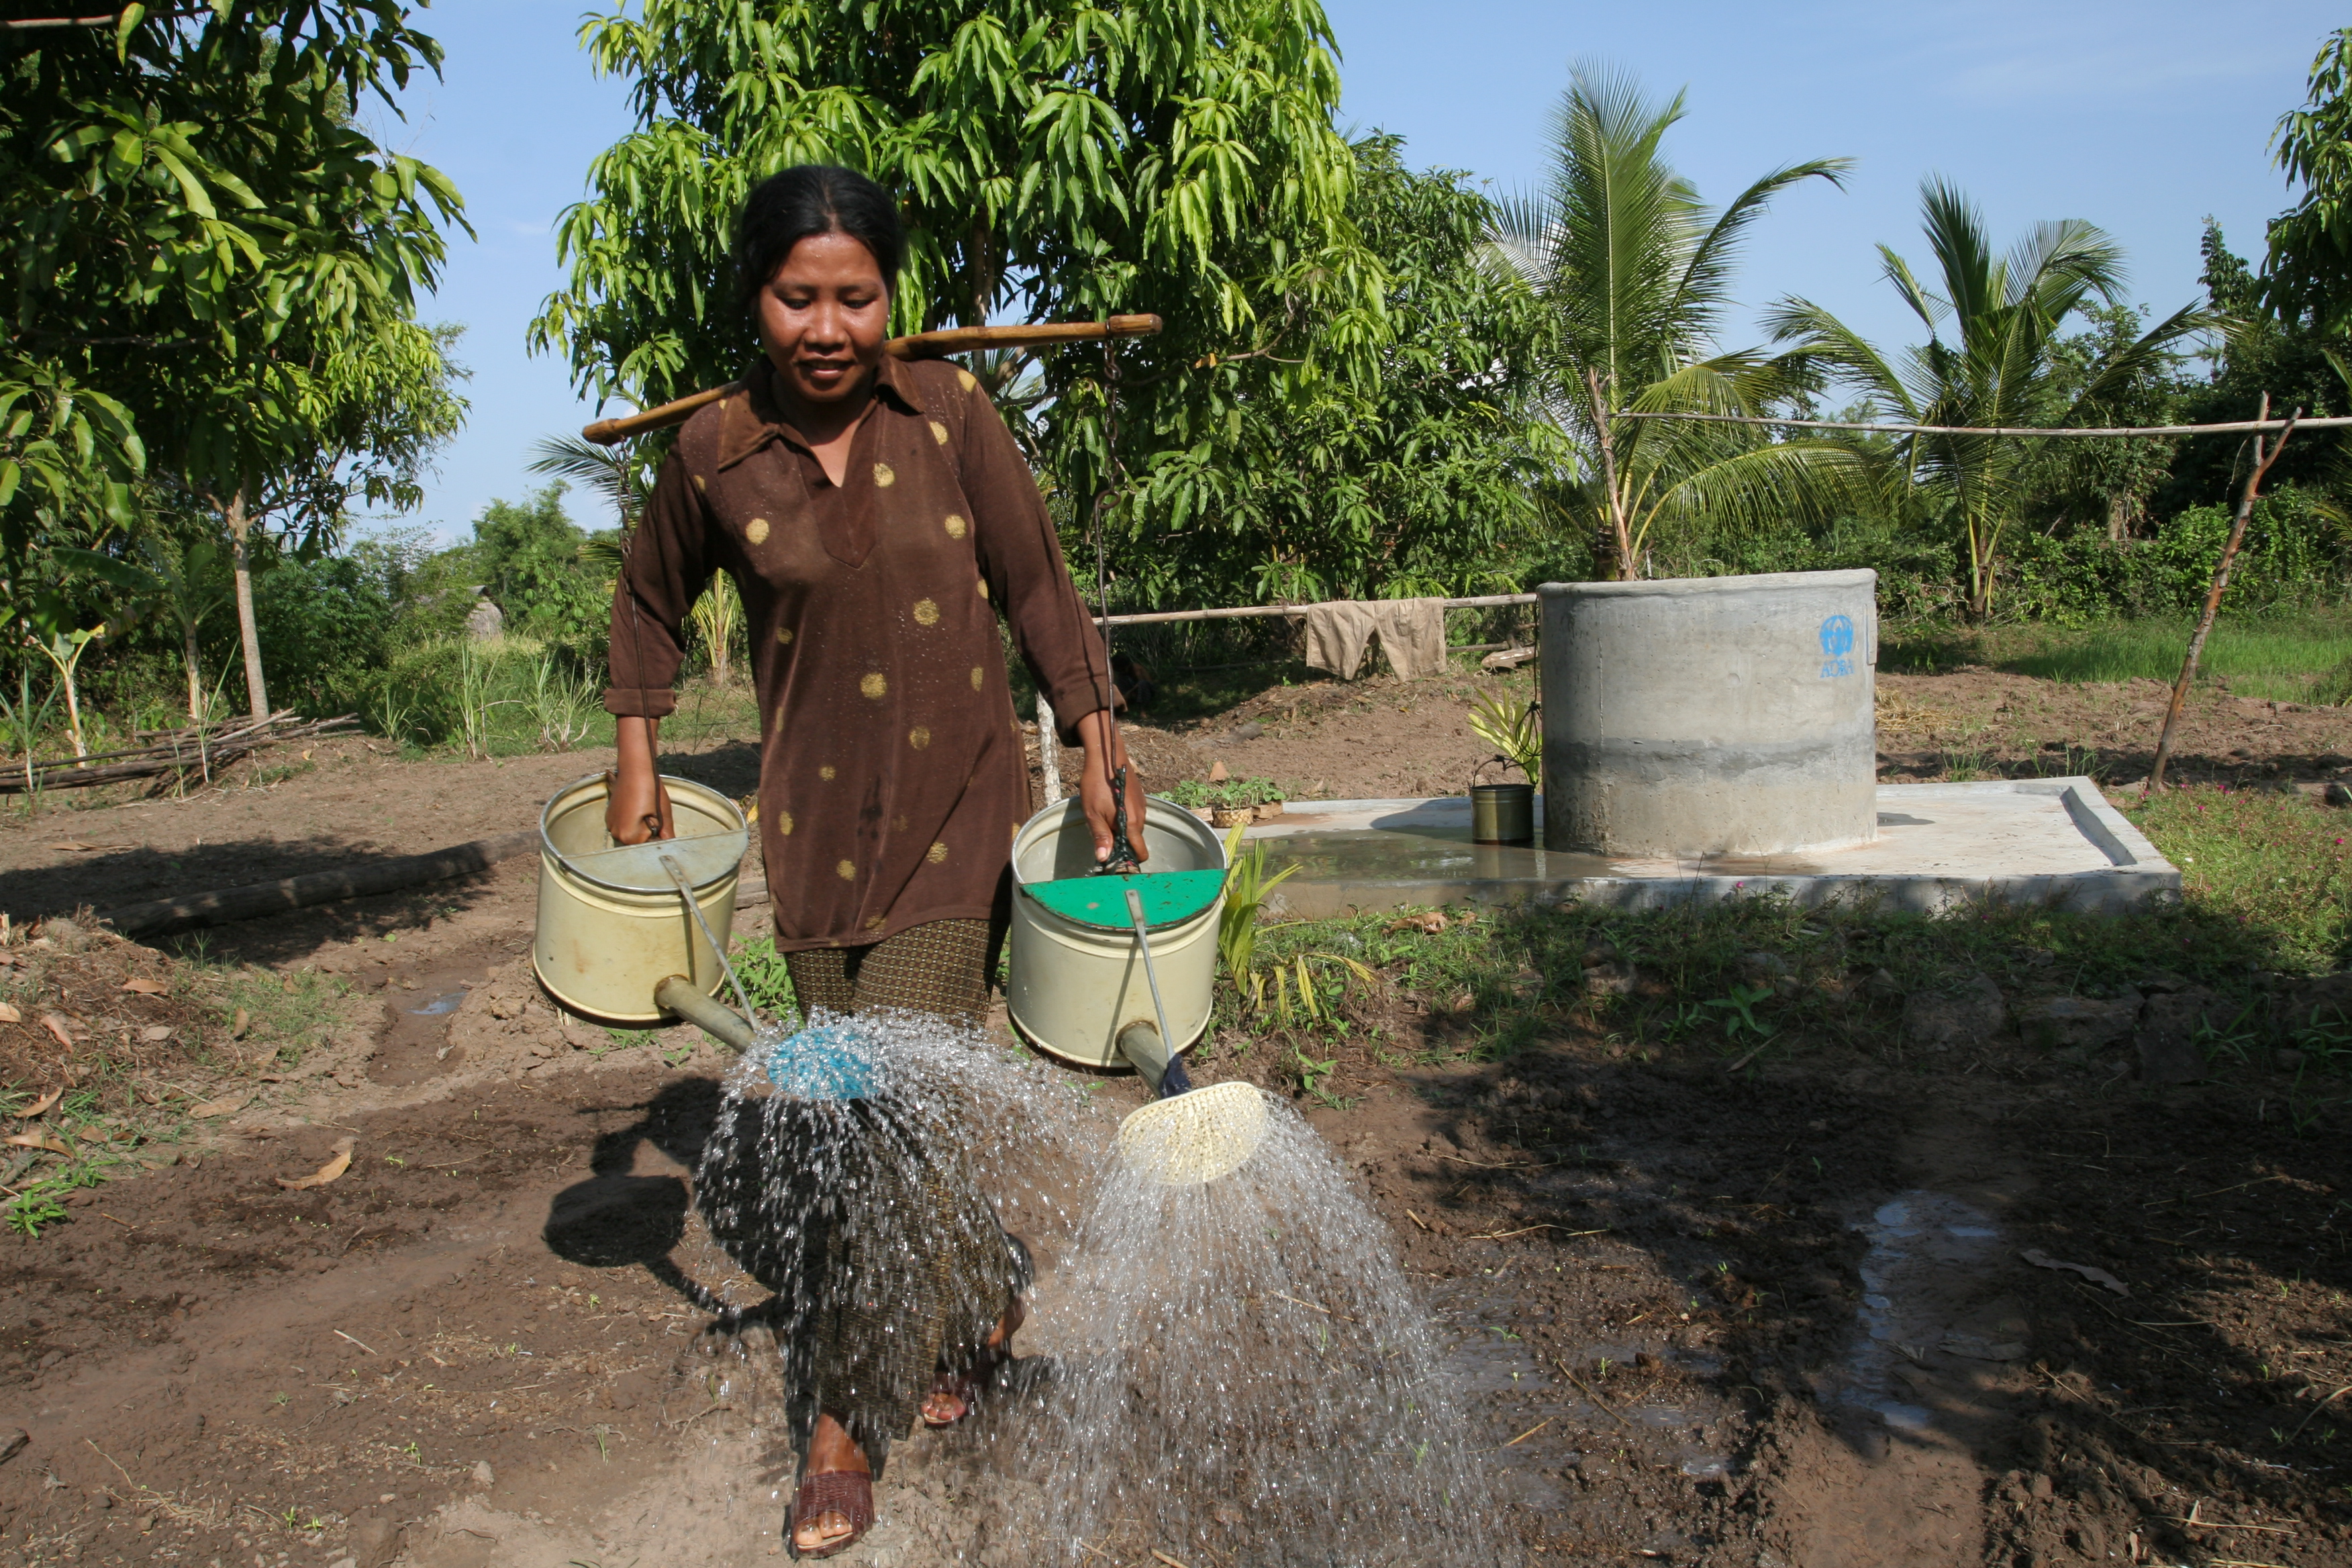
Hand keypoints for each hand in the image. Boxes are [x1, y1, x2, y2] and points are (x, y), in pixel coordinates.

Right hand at [606, 716, 673, 844]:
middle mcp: (616, 833)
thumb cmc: (651, 790)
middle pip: (637, 841)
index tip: (660, 824)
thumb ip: (666, 834)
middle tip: (652, 814)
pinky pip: (623, 825)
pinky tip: (636, 807)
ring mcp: (610, 824)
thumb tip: (669, 846)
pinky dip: (630, 821)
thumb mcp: (663, 814)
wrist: (635, 770)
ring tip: (643, 809)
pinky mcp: (609, 816)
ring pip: (630, 833)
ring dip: (639, 827)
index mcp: (629, 835)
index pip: (647, 846)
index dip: (657, 837)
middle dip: (647, 832)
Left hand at [1074, 708, 1148, 865]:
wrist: (1107, 756)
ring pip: (1135, 829)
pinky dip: (1125, 820)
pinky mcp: (1140, 798)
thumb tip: (1103, 859)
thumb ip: (1101, 837)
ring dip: (1123, 831)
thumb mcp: (1093, 813)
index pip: (1140, 852)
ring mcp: (1142, 807)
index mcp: (1131, 824)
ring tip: (1104, 821)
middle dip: (1123, 846)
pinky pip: (1135, 817)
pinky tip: (1111, 809)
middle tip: (1103, 840)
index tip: (1114, 861)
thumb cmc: (1097, 784)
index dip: (1128, 860)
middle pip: (1136, 842)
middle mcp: (1141, 817)